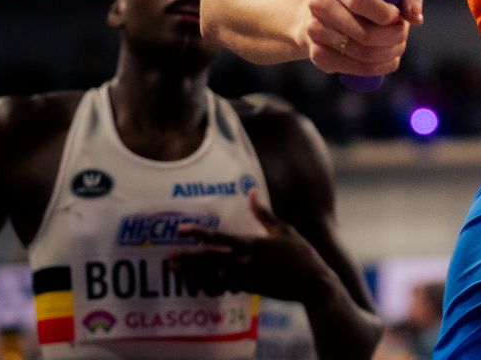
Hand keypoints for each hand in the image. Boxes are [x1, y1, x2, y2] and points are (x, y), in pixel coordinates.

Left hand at [169, 191, 331, 305]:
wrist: (311, 283)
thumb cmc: (301, 253)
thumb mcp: (284, 229)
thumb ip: (264, 213)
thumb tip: (251, 192)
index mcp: (252, 243)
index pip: (219, 237)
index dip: (198, 233)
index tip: (181, 230)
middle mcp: (245, 261)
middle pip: (209, 259)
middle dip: (187, 258)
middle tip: (168, 258)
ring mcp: (245, 277)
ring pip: (212, 275)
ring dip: (192, 273)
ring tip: (176, 271)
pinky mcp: (249, 288)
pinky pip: (224, 286)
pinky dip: (210, 284)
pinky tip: (198, 283)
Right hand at [299, 0, 422, 76]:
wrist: (326, 15)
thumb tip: (416, 18)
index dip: (383, 13)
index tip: (397, 17)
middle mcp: (317, 4)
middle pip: (363, 33)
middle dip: (393, 37)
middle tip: (403, 33)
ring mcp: (313, 31)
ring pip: (362, 53)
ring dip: (389, 53)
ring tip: (398, 45)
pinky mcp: (317, 55)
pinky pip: (355, 68)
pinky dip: (379, 67)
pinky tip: (388, 59)